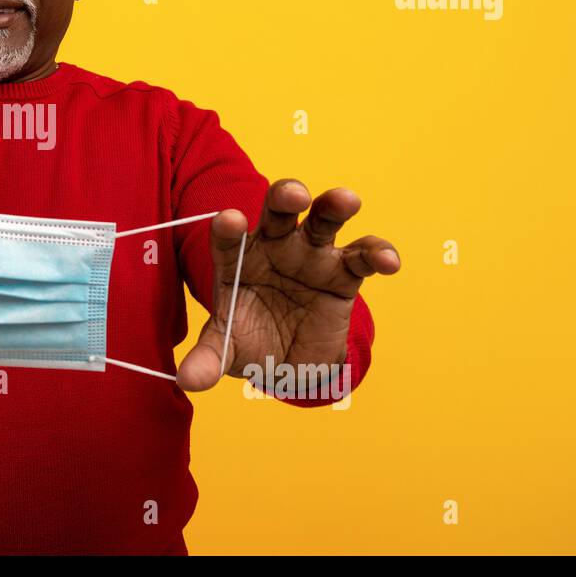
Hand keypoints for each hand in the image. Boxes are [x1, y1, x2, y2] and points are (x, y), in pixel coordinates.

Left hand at [175, 179, 399, 391]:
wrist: (288, 361)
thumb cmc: (249, 341)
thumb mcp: (225, 351)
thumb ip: (206, 360)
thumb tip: (187, 381)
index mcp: (236, 257)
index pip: (228, 235)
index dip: (228, 226)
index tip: (231, 220)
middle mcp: (274, 246)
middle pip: (278, 212)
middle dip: (286, 197)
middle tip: (294, 195)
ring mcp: (310, 255)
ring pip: (323, 221)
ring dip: (334, 207)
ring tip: (346, 200)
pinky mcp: (343, 272)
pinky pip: (362, 256)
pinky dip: (377, 254)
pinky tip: (388, 262)